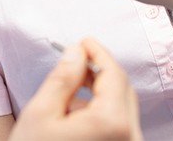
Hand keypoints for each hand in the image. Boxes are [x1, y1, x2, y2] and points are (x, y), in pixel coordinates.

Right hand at [10, 38, 141, 140]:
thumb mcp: (42, 112)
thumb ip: (64, 76)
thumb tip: (78, 51)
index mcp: (113, 123)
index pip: (113, 73)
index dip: (97, 51)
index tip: (83, 41)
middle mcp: (130, 138)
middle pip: (123, 88)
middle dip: (99, 70)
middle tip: (76, 59)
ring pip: (121, 107)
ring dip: (99, 92)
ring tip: (69, 90)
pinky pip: (119, 126)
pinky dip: (101, 112)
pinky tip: (75, 114)